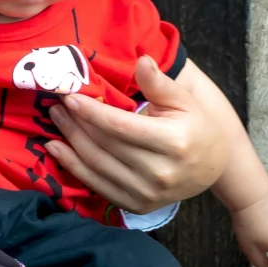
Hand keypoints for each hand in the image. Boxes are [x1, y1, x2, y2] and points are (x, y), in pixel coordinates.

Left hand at [47, 55, 229, 214]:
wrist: (212, 168)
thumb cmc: (195, 127)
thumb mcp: (184, 101)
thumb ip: (159, 83)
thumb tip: (141, 61)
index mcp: (174, 142)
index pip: (121, 126)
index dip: (92, 112)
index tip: (69, 96)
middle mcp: (160, 172)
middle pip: (105, 145)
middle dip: (76, 123)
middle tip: (55, 104)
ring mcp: (148, 193)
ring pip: (97, 165)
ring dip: (70, 142)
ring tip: (55, 120)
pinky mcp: (136, 205)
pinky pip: (97, 186)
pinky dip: (73, 167)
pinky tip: (57, 149)